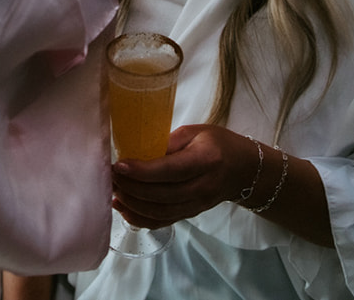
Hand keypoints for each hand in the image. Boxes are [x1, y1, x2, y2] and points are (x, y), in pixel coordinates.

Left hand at [109, 125, 258, 229]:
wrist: (243, 169)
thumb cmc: (218, 144)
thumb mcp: (195, 132)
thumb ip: (168, 142)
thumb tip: (136, 153)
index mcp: (205, 161)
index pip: (170, 171)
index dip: (142, 171)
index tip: (118, 165)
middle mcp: (203, 187)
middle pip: (161, 195)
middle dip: (131, 188)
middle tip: (110, 176)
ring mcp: (198, 205)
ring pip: (160, 212)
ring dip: (132, 205)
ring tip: (114, 191)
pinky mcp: (191, 214)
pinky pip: (163, 222)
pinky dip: (140, 219)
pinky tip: (123, 208)